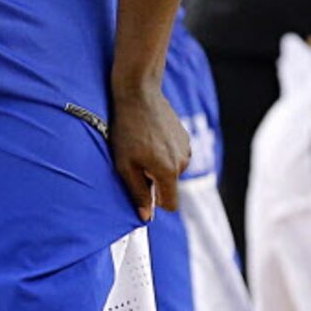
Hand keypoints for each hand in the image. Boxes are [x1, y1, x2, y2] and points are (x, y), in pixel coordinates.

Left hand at [108, 81, 190, 219]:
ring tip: (142, 146)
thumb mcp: (124, 165)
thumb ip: (137, 192)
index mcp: (168, 171)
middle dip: (155, 180)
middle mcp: (183, 161)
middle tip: (137, 161)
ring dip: (159, 165)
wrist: (139, 94)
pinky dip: (165, 152)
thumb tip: (145, 217)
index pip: (171, 205)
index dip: (156, 203)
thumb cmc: (126, 129)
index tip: (143, 193)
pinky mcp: (185, 136)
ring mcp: (186, 147)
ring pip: (173, 170)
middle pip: (170, 186)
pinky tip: (151, 137)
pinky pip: (176, 155)